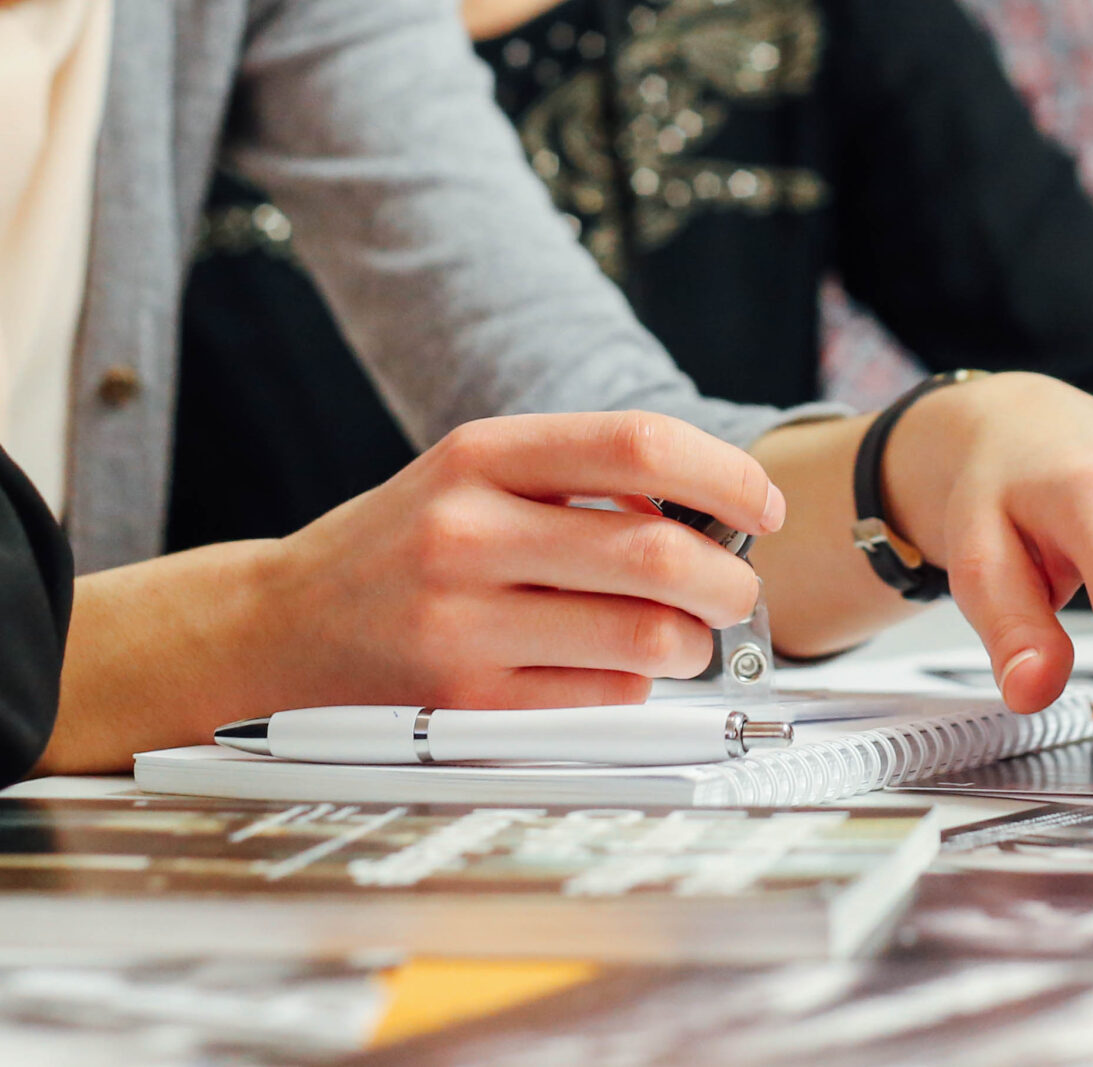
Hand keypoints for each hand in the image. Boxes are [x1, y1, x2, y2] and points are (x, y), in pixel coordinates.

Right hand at [44, 413, 779, 771]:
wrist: (275, 625)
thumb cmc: (403, 545)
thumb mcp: (476, 477)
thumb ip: (585, 480)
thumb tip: (714, 510)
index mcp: (480, 455)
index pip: (639, 444)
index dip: (726, 474)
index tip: (763, 504)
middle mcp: (465, 531)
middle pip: (656, 551)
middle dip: (727, 578)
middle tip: (735, 589)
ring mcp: (459, 622)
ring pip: (644, 634)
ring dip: (693, 642)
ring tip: (684, 635)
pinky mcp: (461, 703)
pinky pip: (602, 698)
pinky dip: (635, 686)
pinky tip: (614, 670)